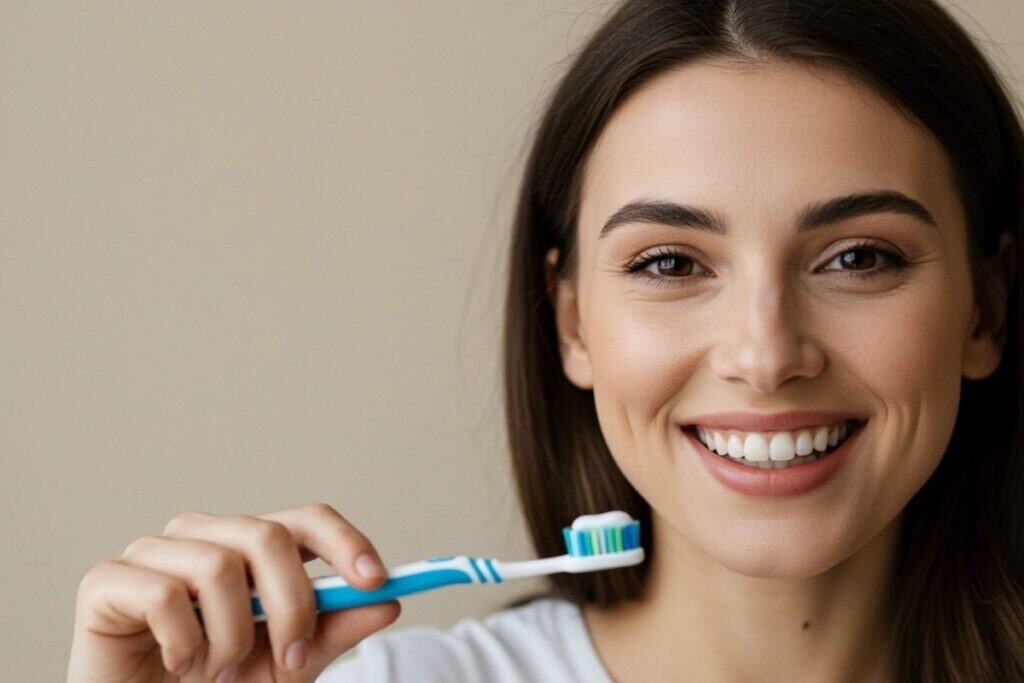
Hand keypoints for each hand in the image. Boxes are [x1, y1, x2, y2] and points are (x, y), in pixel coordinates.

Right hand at [67, 503, 400, 681]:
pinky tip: (178, 665)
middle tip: (292, 659)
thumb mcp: (288, 663)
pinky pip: (164, 596)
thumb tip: (386, 600)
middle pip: (269, 536)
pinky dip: (184, 644)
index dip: (346, 542)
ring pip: (219, 566)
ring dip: (233, 636)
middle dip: (293, 604)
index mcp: (250, 544)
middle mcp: (204, 534)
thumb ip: (332, 630)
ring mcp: (154, 551)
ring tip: (220, 670)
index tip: (377, 581)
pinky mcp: (108, 580)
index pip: (306, 519)